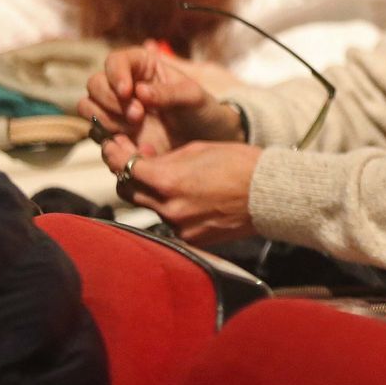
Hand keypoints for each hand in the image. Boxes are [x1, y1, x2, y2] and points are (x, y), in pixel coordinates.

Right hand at [78, 41, 241, 155]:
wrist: (204, 141)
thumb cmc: (202, 110)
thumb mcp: (193, 97)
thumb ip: (169, 93)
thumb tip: (140, 91)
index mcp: (143, 67)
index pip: (115, 61)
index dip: (115, 74)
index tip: (127, 92)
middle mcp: (124, 86)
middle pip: (95, 84)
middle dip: (111, 101)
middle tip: (138, 116)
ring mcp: (116, 110)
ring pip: (88, 107)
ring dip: (107, 118)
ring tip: (137, 127)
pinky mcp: (114, 133)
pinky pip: (96, 133)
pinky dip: (110, 139)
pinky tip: (134, 144)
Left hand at [107, 140, 261, 245]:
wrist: (272, 193)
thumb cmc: (241, 164)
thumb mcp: (199, 149)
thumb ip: (166, 158)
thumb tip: (144, 161)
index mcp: (169, 181)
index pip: (126, 168)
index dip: (115, 155)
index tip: (113, 145)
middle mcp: (169, 208)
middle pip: (128, 191)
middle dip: (127, 174)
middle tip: (131, 158)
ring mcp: (179, 226)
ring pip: (149, 206)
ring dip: (150, 191)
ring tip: (167, 176)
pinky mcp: (191, 239)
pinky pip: (170, 221)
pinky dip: (172, 207)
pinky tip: (188, 195)